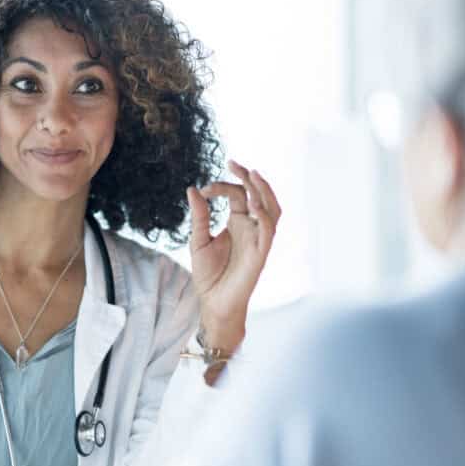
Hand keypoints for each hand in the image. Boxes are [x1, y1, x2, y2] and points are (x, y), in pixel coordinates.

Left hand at [186, 160, 280, 349]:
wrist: (212, 302)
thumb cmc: (208, 275)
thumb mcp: (198, 241)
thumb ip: (199, 216)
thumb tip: (192, 189)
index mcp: (237, 222)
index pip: (238, 194)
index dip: (223, 186)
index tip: (205, 189)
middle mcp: (251, 228)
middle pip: (259, 195)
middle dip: (249, 178)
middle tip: (234, 163)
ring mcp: (258, 240)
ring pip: (272, 209)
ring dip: (264, 191)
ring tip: (252, 174)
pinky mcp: (260, 253)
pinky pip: (268, 230)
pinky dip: (263, 215)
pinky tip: (252, 202)